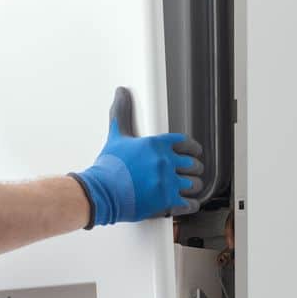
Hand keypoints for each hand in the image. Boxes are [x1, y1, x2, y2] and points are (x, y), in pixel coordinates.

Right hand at [69, 88, 203, 227]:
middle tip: (187, 174)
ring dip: (192, 187)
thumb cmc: (108, 167)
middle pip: (194, 165)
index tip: (194, 153)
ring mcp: (168, 183)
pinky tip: (185, 204)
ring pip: (195, 185)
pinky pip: (190, 204)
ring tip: (186, 189)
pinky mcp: (167, 203)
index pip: (187, 143)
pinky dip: (190, 205)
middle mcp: (165, 162)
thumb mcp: (116, 136)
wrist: (100, 192)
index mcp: (157, 144)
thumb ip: (122, 113)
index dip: (193, 149)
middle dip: (192, 170)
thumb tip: (121, 92)